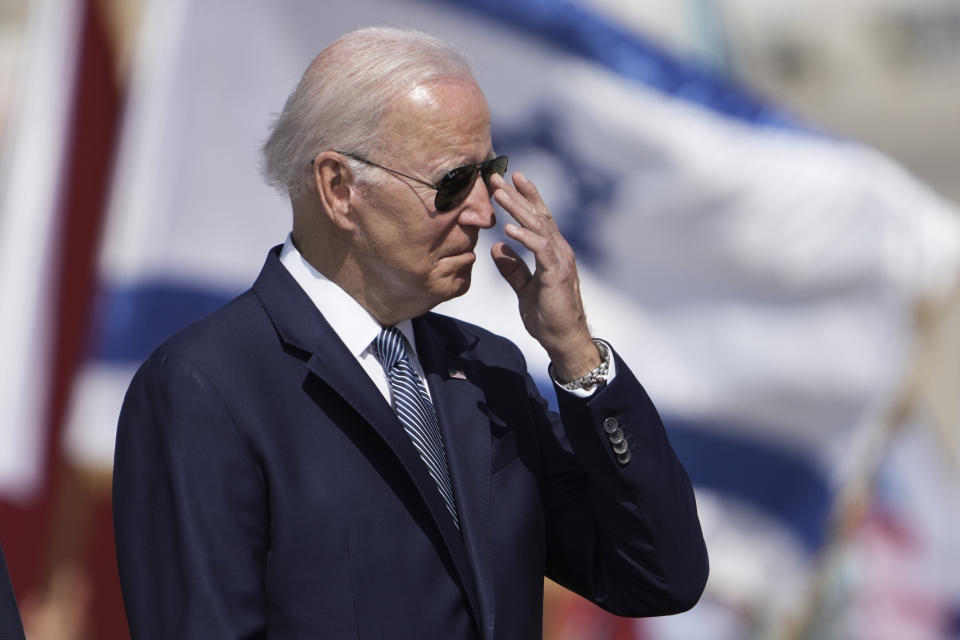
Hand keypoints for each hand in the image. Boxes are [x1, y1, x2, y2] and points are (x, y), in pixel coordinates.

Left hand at [489, 172, 600, 380]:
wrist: (564, 341)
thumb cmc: (548, 316)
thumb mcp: (524, 289)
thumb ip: (513, 269)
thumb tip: (498, 248)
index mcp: (552, 252)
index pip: (537, 218)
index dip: (524, 198)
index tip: (507, 180)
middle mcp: (559, 250)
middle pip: (537, 215)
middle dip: (517, 194)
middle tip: (496, 176)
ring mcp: (560, 260)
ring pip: (538, 227)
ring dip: (518, 209)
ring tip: (498, 194)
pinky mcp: (556, 274)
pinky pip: (540, 250)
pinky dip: (525, 237)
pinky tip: (509, 229)